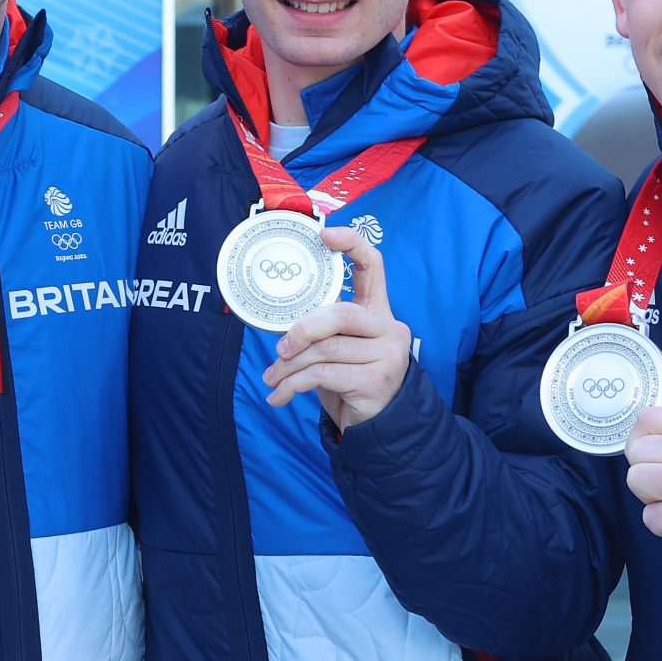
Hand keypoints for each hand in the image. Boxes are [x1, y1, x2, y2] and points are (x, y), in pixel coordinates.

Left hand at [259, 223, 410, 429]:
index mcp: (378, 309)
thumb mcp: (338, 348)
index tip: (323, 234)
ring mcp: (387, 355)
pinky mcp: (377, 381)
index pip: (373, 265)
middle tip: (280, 350)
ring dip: (289, 367)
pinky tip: (280, 396)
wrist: (378, 426)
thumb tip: (281, 324)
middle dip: (301, 330)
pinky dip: (293, 386)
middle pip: (340, 313)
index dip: (350, 243)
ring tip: (273, 379)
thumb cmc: (350, 379)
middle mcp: (388, 327)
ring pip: (325, 349)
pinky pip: (323, 375)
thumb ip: (322, 328)